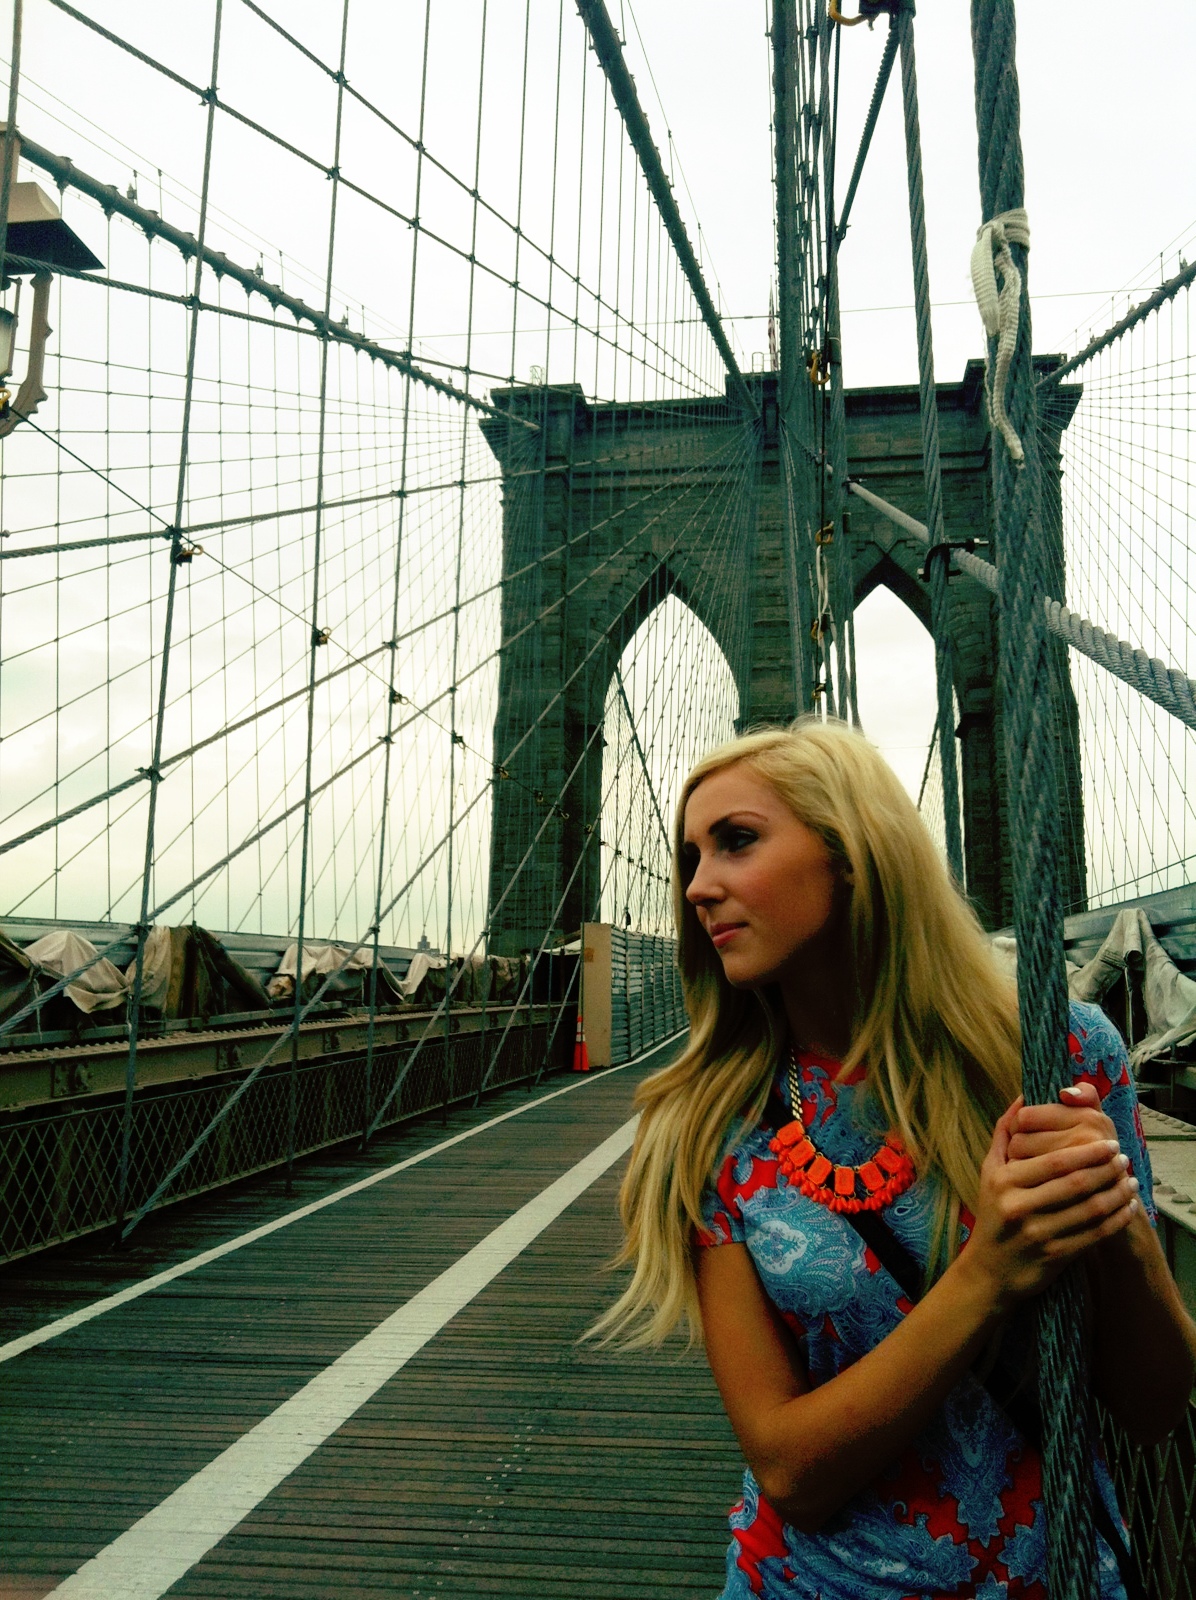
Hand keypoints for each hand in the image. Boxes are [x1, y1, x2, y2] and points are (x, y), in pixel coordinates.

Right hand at [963, 1091, 1137, 1308]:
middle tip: (1124, 1157)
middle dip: (1106, 1168)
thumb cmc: (993, 1213)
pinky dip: (1116, 1219)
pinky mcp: (1055, 1256)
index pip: (1053, 1160)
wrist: (990, 1270)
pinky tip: (1127, 1207)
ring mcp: (1038, 1233)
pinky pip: (1094, 1234)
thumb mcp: (990, 1172)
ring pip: (1089, 1209)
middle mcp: (1019, 1207)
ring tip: (1131, 1180)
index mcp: (1004, 1181)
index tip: (1110, 1142)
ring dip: (1117, 1192)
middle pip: (1075, 1183)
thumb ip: (1005, 1133)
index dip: (1087, 1151)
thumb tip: (1023, 1097)